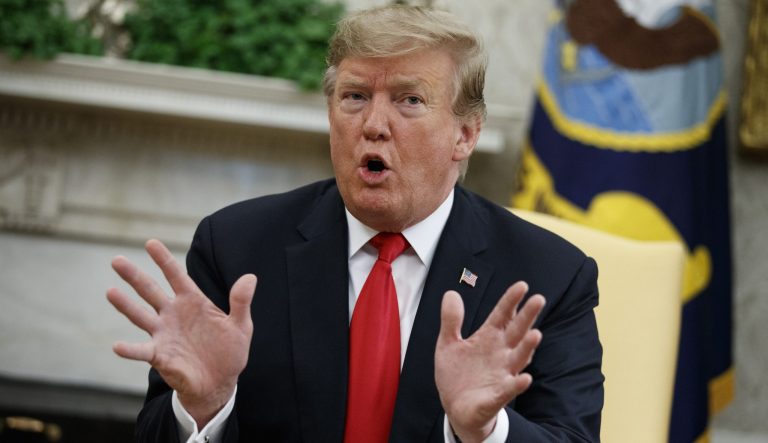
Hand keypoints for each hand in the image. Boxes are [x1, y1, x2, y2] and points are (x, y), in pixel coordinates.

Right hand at [107, 239, 254, 427]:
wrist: (220, 383)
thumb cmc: (229, 351)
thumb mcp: (241, 325)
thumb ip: (241, 302)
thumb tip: (250, 277)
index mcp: (193, 302)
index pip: (176, 276)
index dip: (164, 260)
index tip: (150, 243)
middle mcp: (173, 314)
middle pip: (150, 291)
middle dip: (134, 276)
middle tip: (116, 259)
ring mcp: (164, 334)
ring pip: (140, 315)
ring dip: (125, 305)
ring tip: (110, 291)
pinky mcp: (160, 355)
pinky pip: (142, 351)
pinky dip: (130, 350)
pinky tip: (117, 346)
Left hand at [435, 281, 544, 442]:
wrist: (455, 407)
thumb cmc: (457, 373)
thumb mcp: (448, 343)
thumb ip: (451, 320)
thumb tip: (451, 293)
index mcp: (488, 337)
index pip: (502, 315)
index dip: (511, 301)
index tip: (522, 285)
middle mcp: (500, 353)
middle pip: (516, 331)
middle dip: (527, 317)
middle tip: (538, 299)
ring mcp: (502, 373)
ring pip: (519, 358)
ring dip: (527, 347)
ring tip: (536, 334)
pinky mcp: (497, 395)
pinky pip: (509, 389)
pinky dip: (517, 384)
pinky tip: (525, 378)